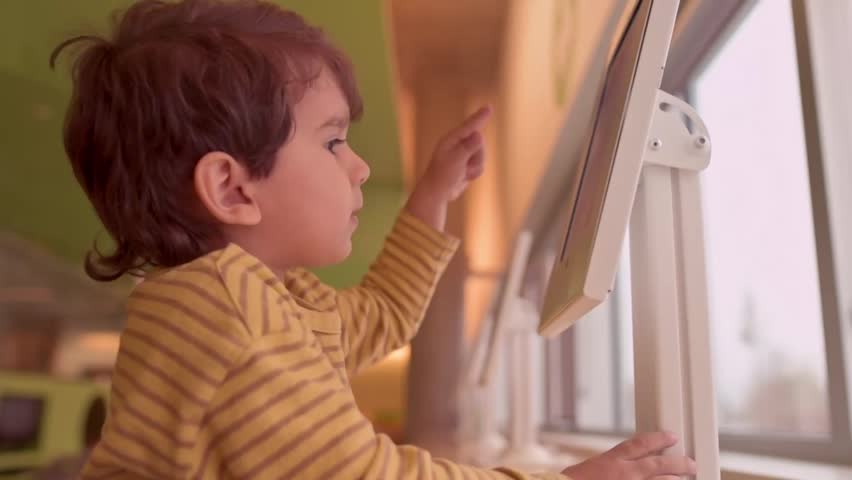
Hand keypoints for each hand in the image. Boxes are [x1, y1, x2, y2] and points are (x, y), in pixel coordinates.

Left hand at [405, 106, 491, 230]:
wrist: (438, 193)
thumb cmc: (442, 175)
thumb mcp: (456, 161)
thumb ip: (468, 147)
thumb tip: (478, 134)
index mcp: (451, 140)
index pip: (469, 126)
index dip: (480, 117)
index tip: (489, 107)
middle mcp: (458, 144)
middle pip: (480, 143)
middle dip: (477, 156)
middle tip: (464, 167)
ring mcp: (463, 154)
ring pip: (482, 155)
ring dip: (475, 167)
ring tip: (462, 173)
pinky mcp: (467, 163)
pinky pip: (480, 165)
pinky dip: (474, 173)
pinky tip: (464, 177)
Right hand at [561, 432, 696, 479]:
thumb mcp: (590, 469)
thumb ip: (608, 466)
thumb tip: (621, 465)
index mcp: (612, 461)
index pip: (640, 444)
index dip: (658, 439)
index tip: (671, 436)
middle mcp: (624, 473)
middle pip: (658, 464)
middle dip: (677, 462)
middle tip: (690, 463)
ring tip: (684, 478)